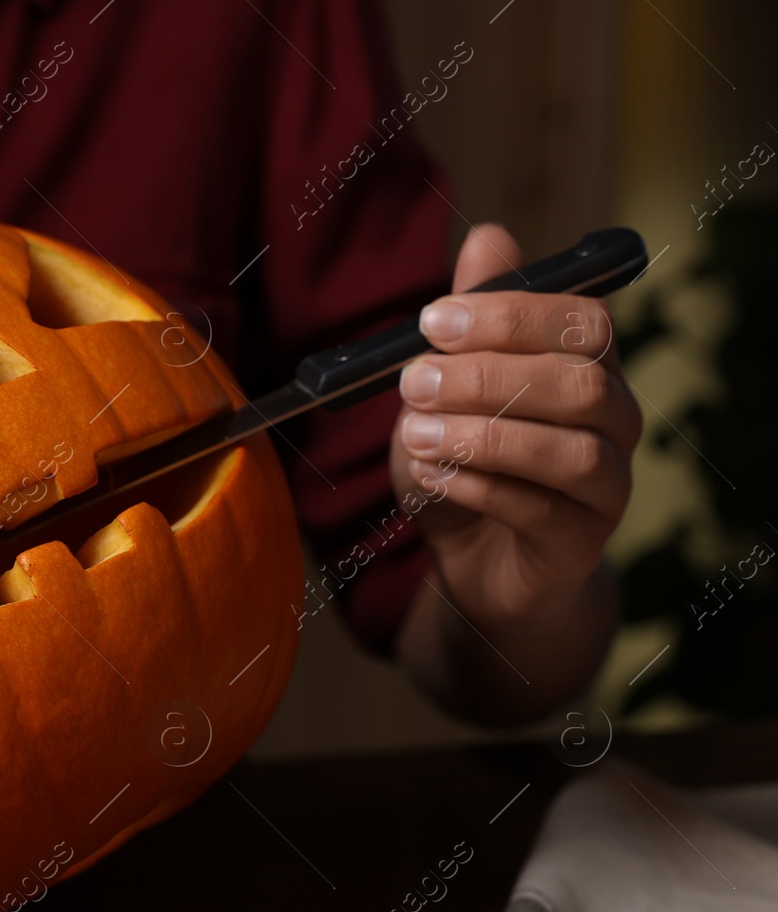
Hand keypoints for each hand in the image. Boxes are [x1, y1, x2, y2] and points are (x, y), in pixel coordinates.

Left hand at [390, 224, 640, 630]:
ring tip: (416, 434)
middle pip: (582, 381)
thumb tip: (490, 235)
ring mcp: (607, 484)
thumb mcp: (450, 385)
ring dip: (483, 435)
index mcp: (587, 365)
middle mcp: (614, 419)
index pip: (581, 321)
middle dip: (489, 375)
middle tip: (412, 381)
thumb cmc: (464, 459)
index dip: (510, 316)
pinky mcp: (582, 542)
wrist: (471, 560)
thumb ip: (472, 319)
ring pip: (571, 449)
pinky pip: (540, 508)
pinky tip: (432, 476)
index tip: (432, 321)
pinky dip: (478, 486)